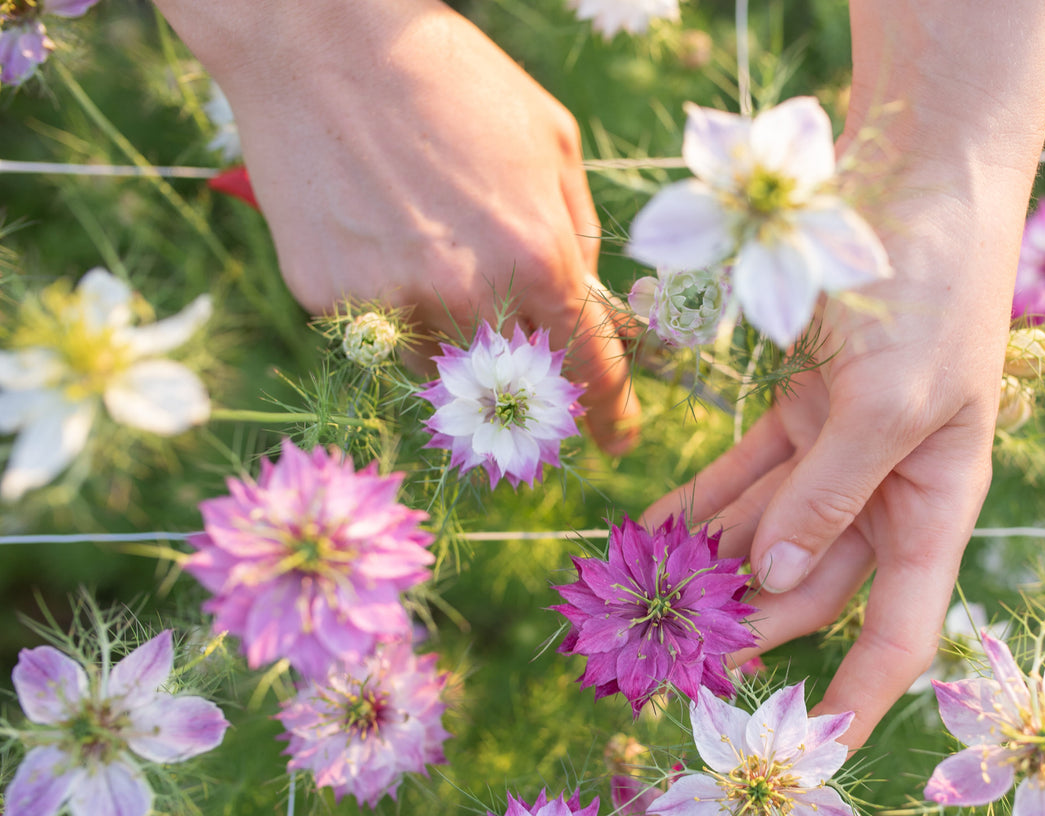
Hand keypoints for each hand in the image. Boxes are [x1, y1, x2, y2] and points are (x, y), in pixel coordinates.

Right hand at [170, 0, 637, 450]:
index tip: (616, 439)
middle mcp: (468, 293)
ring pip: (444, 371)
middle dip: (528, 380)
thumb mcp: (551, 142)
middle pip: (516, 386)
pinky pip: (381, 334)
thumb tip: (585, 301)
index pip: (589, 367)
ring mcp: (393, 301)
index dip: (610, 413)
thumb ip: (578, 234)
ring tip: (436, 264)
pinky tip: (383, 241)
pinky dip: (395, 310)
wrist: (320, 39)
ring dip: (457, 344)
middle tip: (520, 350)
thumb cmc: (451, 80)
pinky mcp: (331, 299)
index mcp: (537, 255)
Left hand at [645, 168, 1034, 747]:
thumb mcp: (889, 400)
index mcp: (934, 505)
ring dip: (706, 567)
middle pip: (809, 584)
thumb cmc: (930, 289)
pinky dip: (696, 505)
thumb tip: (770, 577)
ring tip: (638, 607)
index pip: (901, 626)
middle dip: (746, 625)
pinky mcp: (799, 410)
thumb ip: (830, 494)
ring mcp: (839, 452)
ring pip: (764, 533)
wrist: (921, 182)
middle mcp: (886, 491)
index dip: (865, 694)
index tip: (814, 751)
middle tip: (668, 662)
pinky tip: (643, 534)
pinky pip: (739, 477)